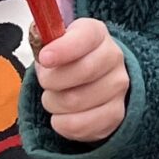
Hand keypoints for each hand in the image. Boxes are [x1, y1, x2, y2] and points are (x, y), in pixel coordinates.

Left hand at [37, 17, 129, 142]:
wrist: (93, 80)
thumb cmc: (66, 60)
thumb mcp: (54, 43)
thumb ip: (44, 42)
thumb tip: (39, 44)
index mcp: (96, 33)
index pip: (85, 37)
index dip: (64, 49)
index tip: (45, 58)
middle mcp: (113, 57)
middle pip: (82, 72)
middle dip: (52, 80)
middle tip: (45, 82)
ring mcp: (118, 87)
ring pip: (76, 101)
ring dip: (54, 103)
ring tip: (54, 98)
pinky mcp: (116, 114)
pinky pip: (81, 125)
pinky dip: (62, 124)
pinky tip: (62, 116)